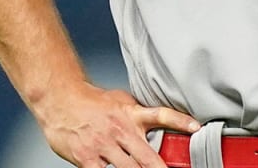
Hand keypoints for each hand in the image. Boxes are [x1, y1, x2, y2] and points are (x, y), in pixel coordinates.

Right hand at [34, 82, 198, 167]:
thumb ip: (138, 114)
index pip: (162, 115)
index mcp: (132, 114)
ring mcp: (104, 146)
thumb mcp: (121, 101)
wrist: (60, 99)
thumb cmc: (91, 101)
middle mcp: (121, 130)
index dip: (180, 121)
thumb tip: (157, 121)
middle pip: (147, 156)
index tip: (196, 128)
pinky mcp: (86, 158)